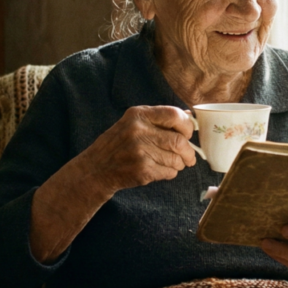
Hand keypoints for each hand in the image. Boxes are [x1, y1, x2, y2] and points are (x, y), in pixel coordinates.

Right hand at [75, 105, 197, 195]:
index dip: (187, 126)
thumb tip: (190, 117)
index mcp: (138, 114)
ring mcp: (140, 151)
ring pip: (176, 159)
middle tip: (189, 157)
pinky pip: (169, 172)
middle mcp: (138, 130)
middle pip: (179, 141)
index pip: (174, 115)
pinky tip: (159, 170)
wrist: (96, 168)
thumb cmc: (119, 144)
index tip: (188, 134)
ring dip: (179, 164)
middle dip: (188, 152)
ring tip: (171, 163)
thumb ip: (159, 119)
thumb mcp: (133, 123)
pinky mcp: (142, 170)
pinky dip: (170, 173)